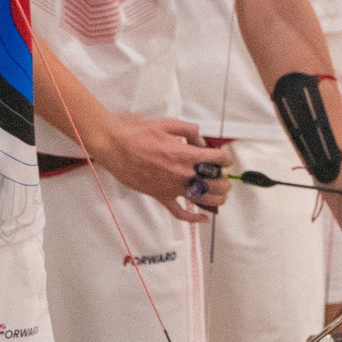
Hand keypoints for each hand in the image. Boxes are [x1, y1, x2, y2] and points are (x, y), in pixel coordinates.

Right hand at [86, 117, 231, 223]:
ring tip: (221, 195)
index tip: (224, 158)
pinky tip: (203, 218)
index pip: (216, 160)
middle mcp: (182, 173)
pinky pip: (179, 212)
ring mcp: (172, 188)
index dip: (224, 158)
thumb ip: (188, 130)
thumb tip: (200, 140)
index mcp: (185, 154)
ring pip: (202, 199)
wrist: (116, 147)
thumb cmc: (139, 134)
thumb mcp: (168, 124)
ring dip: (216, 199)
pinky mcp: (161, 197)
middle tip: (224, 177)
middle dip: (224, 180)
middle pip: (214, 182)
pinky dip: (193, 218)